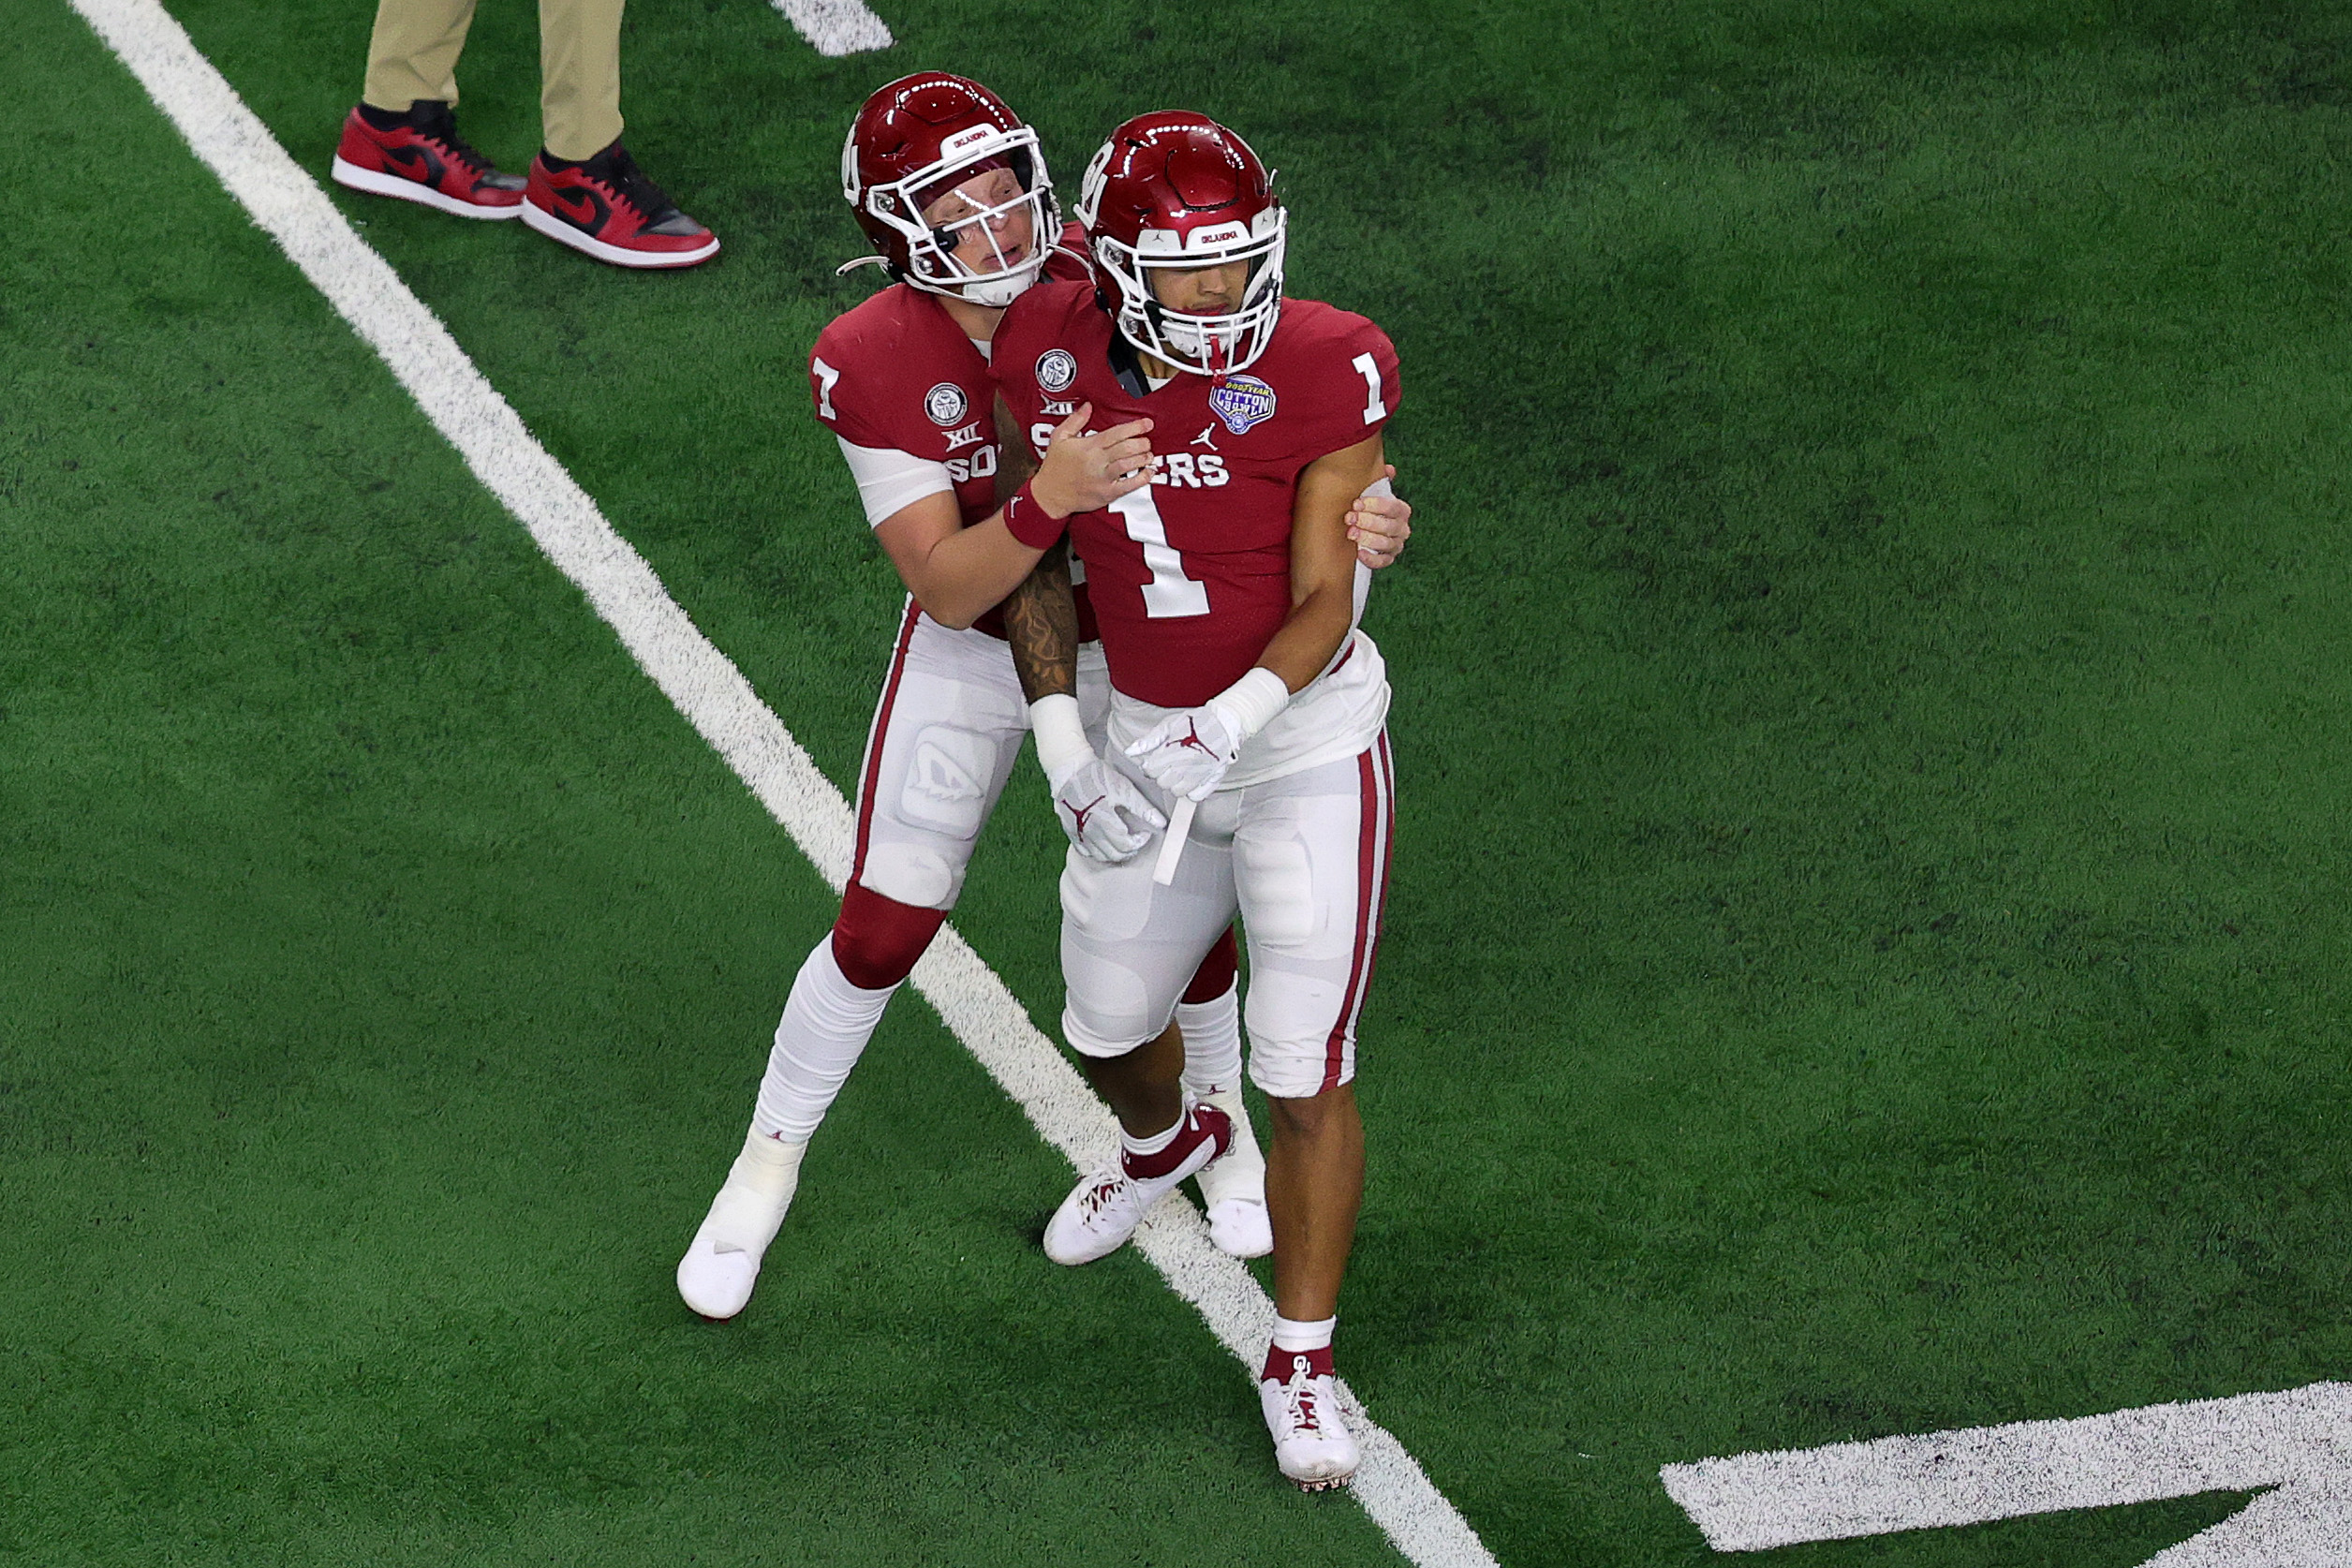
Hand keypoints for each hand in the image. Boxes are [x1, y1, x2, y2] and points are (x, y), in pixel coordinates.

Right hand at [1031, 402, 1154, 516]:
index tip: (1147, 423)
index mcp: (1089, 446)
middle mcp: (1097, 461)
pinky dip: (1142, 478)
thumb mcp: (1059, 437)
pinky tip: (1148, 472)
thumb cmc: (1055, 466)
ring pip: (1129, 464)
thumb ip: (1075, 420)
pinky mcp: (1107, 493)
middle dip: (1142, 442)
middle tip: (1146, 440)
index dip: (1135, 427)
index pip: (1116, 433)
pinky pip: (1129, 485)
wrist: (1050, 494)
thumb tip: (1088, 406)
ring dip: (1143, 458)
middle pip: (1126, 448)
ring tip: (1148, 454)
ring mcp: (1103, 478)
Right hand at [1047, 753, 1164, 861]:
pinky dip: (1097, 852)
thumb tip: (1161, 823)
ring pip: (1100, 856)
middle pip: (1114, 854)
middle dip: (1130, 850)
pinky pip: (1085, 852)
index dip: (1140, 842)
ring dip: (1115, 853)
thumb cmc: (1097, 776)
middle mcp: (1090, 832)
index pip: (1126, 845)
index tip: (1145, 834)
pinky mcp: (1071, 831)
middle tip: (1136, 840)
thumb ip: (1142, 808)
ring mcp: (1079, 833)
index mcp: (1105, 822)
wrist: (1069, 769)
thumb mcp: (1124, 789)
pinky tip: (1104, 842)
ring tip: (1122, 842)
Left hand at [1124, 703, 1243, 801]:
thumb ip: (1148, 740)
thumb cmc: (1197, 722)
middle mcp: (1186, 766)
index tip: (1155, 761)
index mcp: (1172, 751)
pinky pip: (1196, 796)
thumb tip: (1130, 751)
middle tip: (1168, 765)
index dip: (1150, 766)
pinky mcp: (1212, 780)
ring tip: (1180, 772)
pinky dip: (1191, 791)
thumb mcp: (1169, 725)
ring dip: (1175, 784)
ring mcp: (1199, 775)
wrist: (1225, 722)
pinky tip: (1191, 779)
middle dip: (1161, 775)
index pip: (1151, 771)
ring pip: (1177, 792)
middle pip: (1162, 783)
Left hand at [1346, 464, 1410, 567]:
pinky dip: (1371, 559)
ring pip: (1386, 544)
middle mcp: (1402, 528)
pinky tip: (1358, 552)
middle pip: (1389, 526)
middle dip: (1368, 522)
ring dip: (1367, 538)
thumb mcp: (1371, 492)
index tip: (1356, 503)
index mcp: (1401, 510)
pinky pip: (1383, 562)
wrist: (1361, 527)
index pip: (1393, 507)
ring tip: (1350, 533)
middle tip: (1349, 518)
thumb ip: (1379, 480)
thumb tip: (1389, 469)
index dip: (1374, 505)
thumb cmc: (1366, 506)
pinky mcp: (1388, 559)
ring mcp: (1396, 545)